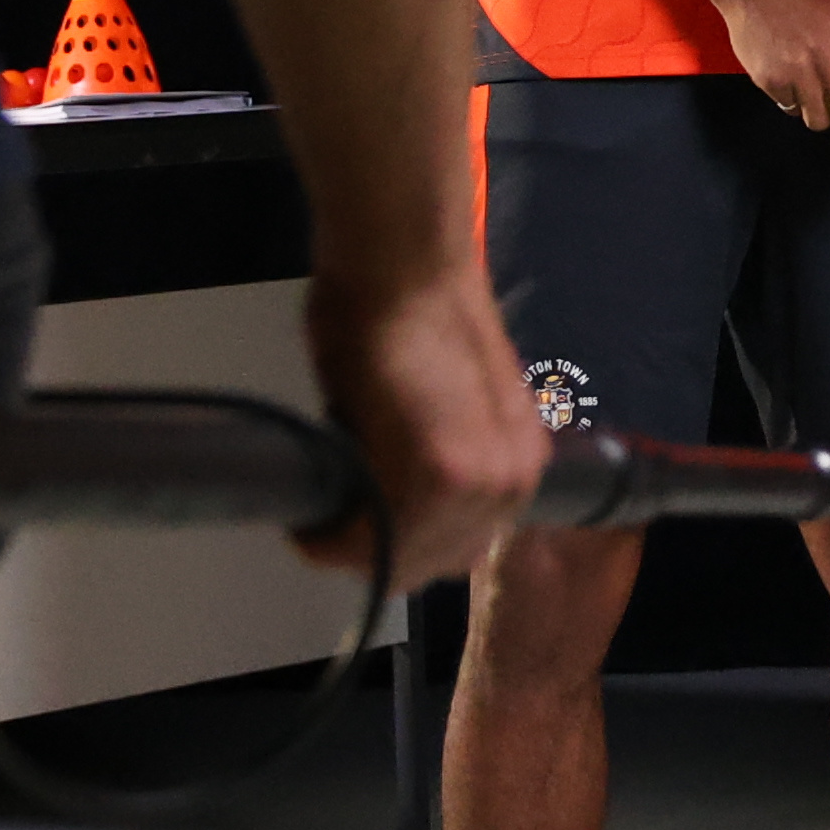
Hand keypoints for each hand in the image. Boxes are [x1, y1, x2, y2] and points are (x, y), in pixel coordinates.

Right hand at [305, 258, 549, 586]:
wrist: (408, 265)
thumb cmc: (408, 313)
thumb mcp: (441, 407)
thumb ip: (434, 458)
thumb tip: (391, 495)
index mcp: (519, 463)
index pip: (460, 547)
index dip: (402, 547)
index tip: (355, 532)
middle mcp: (512, 483)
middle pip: (431, 564)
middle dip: (372, 556)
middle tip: (324, 528)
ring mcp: (478, 484)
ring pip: (400, 559)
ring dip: (348, 550)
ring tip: (314, 522)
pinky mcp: (436, 477)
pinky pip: (372, 540)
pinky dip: (332, 539)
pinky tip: (309, 523)